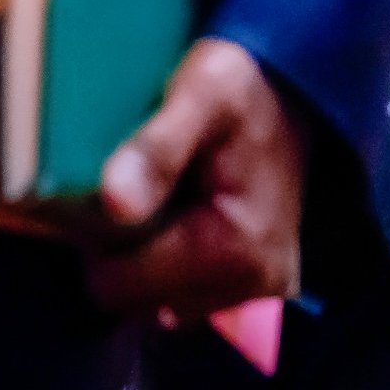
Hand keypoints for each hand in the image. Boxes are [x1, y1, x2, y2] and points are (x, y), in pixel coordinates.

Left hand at [88, 38, 305, 320]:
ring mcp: (260, 294)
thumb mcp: (202, 89)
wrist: (292, 95)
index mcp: (236, 252)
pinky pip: (184, 297)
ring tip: (167, 199)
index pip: (116, 285)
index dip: (98, 237)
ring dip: (145, 257)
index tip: (117, 184)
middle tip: (142, 188)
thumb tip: (116, 204)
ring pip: (156, 301)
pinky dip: (172, 265)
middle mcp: (256, 287)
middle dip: (122, 249)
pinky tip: (185, 221)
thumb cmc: (241, 88)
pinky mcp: (260, 290)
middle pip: (135, 299)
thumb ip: (158, 145)